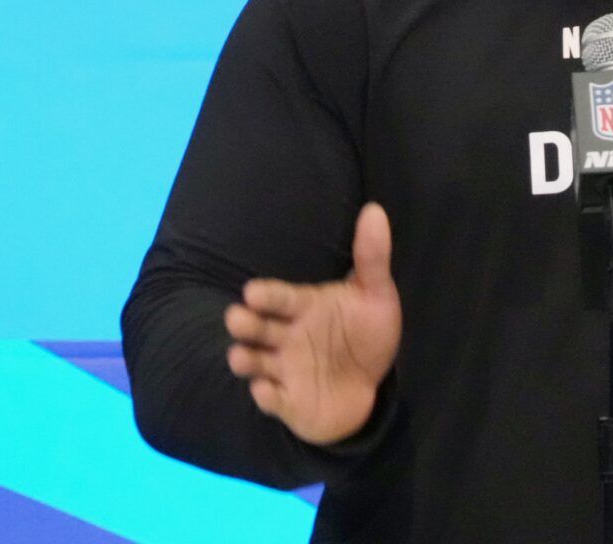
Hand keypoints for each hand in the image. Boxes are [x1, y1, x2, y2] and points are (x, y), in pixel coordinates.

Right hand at [224, 202, 402, 444]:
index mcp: (303, 307)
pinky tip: (266, 391)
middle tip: (237, 319)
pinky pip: (272, 399)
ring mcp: (284, 370)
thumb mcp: (375, 295)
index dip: (267, 296)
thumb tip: (374, 210)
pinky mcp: (288, 401)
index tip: (252, 292)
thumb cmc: (366, 334)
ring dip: (245, 360)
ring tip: (240, 357)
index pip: (280, 298)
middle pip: (258, 328)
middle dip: (245, 324)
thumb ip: (372, 257)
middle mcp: (286, 337)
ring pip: (255, 363)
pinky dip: (267, 397)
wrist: (371, 386)